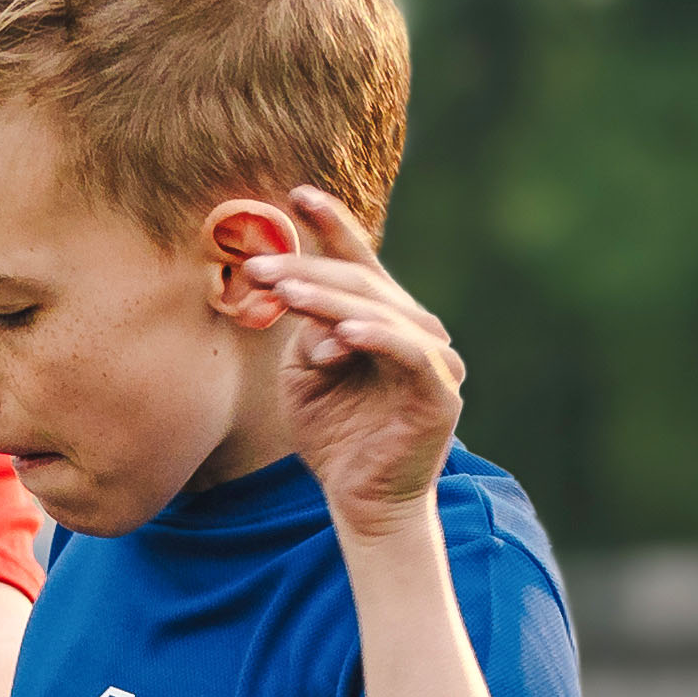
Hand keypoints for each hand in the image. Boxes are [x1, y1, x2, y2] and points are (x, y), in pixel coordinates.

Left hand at [231, 186, 464, 525]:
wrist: (363, 503)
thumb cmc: (334, 437)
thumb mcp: (304, 375)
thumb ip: (307, 335)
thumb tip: (312, 312)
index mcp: (386, 319)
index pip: (358, 263)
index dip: (332, 226)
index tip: (296, 193)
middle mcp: (416, 331)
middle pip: (361, 284)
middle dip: (305, 271)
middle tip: (257, 267)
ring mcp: (434, 361)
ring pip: (378, 312)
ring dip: (327, 300)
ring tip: (283, 291)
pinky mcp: (439, 395)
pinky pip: (406, 356)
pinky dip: (375, 338)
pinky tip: (341, 331)